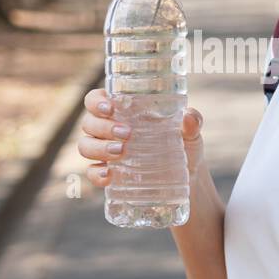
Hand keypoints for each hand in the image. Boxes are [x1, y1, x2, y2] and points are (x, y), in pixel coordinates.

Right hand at [78, 88, 204, 188]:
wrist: (187, 178)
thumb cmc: (185, 146)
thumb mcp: (191, 133)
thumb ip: (192, 123)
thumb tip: (189, 117)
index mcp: (122, 111)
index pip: (95, 100)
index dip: (96, 102)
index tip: (110, 108)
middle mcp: (108, 130)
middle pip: (89, 123)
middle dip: (103, 127)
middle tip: (126, 133)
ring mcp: (105, 153)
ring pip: (85, 146)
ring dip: (99, 148)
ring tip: (121, 152)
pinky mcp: (108, 174)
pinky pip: (92, 173)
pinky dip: (96, 174)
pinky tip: (109, 176)